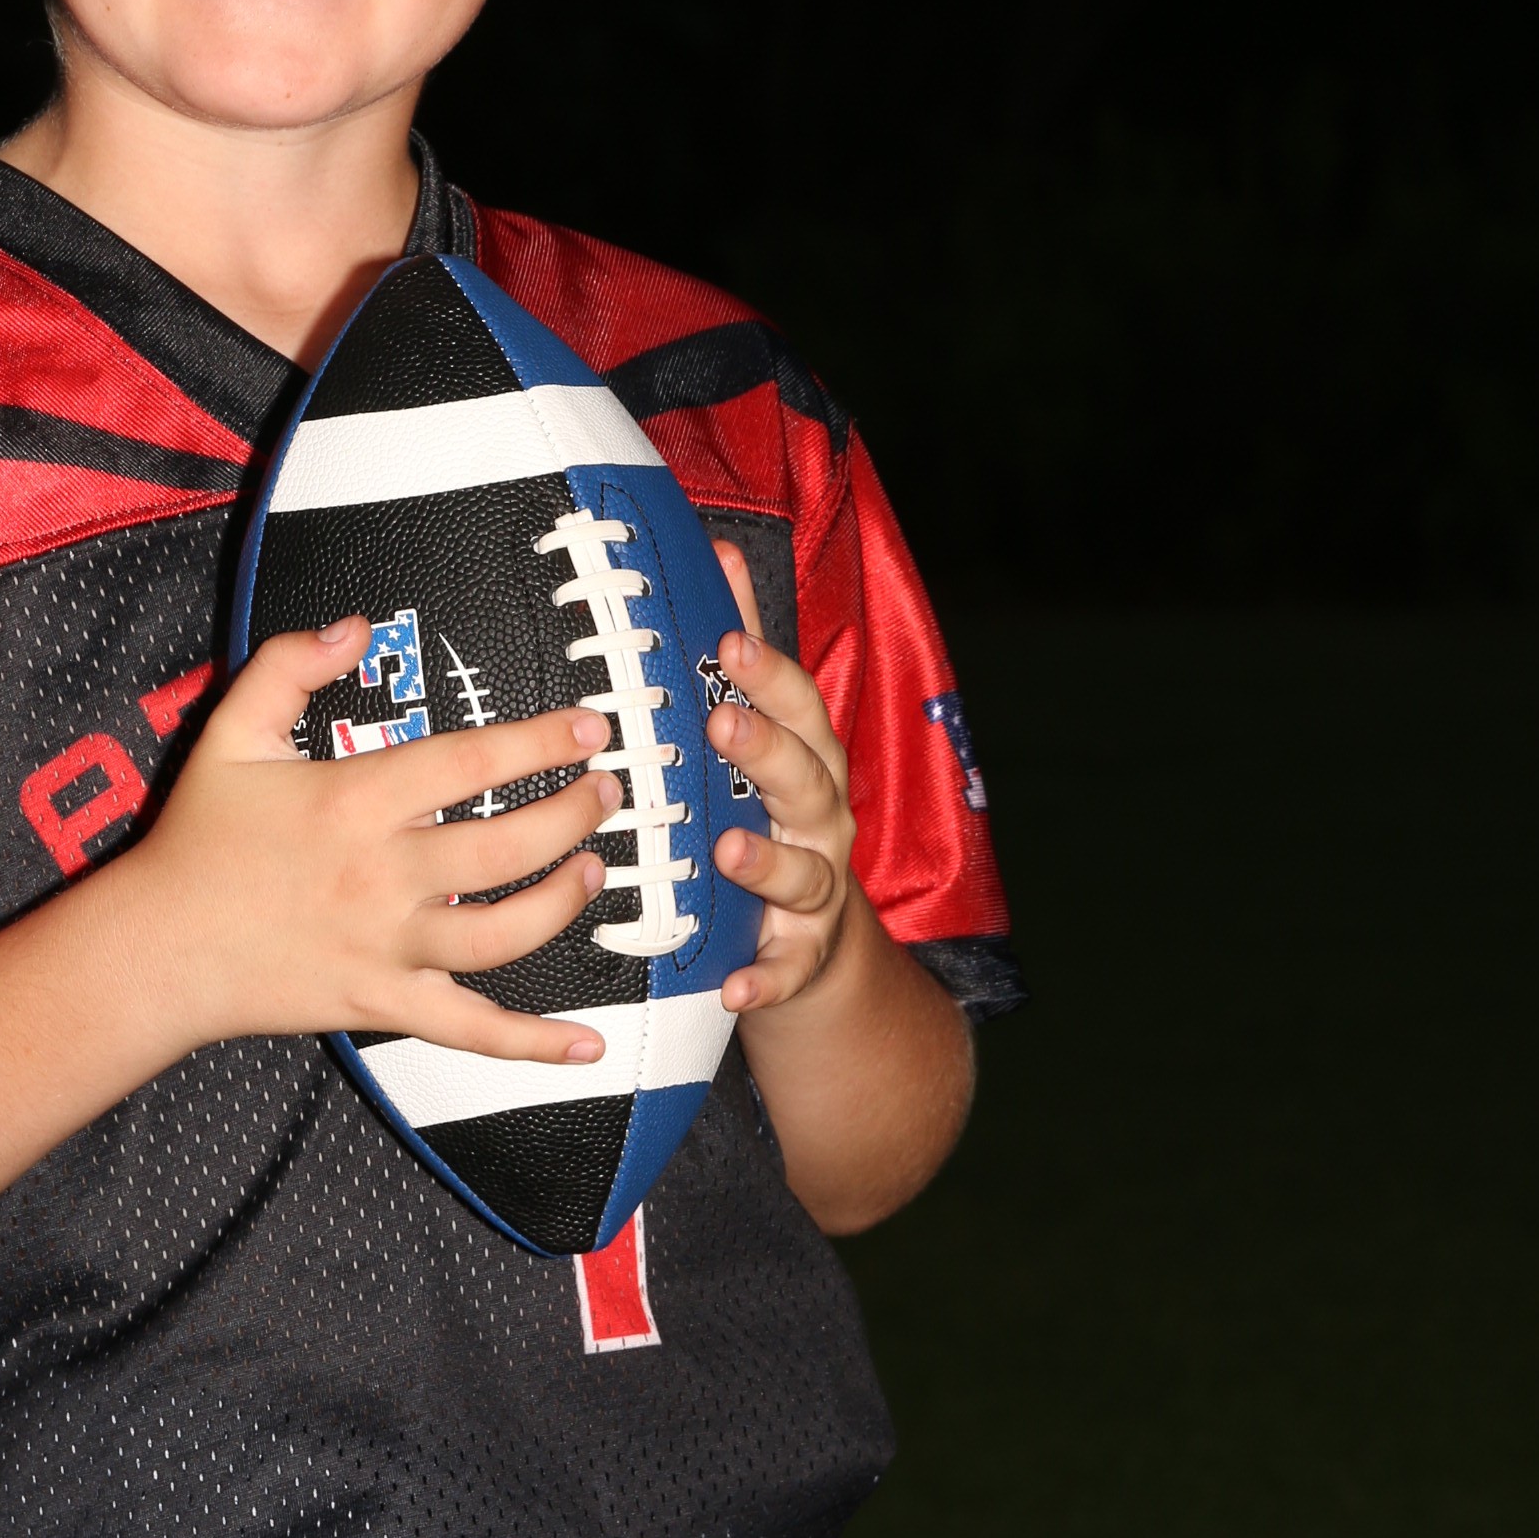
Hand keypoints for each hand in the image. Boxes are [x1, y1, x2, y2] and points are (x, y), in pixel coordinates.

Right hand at [131, 618, 618, 1064]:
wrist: (157, 947)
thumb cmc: (196, 839)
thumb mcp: (231, 731)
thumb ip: (289, 664)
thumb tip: (354, 626)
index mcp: (357, 800)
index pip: (473, 762)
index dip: (542, 740)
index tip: (590, 726)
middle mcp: (384, 875)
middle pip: (507, 847)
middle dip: (572, 816)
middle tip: (606, 794)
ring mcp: (387, 947)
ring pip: (502, 934)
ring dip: (562, 904)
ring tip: (592, 871)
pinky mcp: (382, 1004)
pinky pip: (469, 1030)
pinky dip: (532, 1044)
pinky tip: (586, 1044)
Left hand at [705, 540, 857, 1017]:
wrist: (816, 951)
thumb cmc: (776, 820)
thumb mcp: (768, 739)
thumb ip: (746, 655)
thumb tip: (716, 552)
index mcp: (809, 762)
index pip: (799, 709)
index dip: (768, 675)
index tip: (726, 642)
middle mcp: (823, 822)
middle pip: (807, 780)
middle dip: (767, 751)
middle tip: (720, 726)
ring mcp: (819, 893)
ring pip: (804, 873)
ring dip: (767, 861)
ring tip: (726, 852)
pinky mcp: (801, 959)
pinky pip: (786, 972)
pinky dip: (764, 980)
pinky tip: (734, 985)